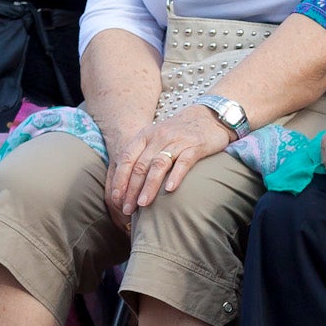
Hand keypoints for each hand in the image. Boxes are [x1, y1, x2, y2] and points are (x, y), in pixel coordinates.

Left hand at [104, 104, 232, 222]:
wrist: (208, 116)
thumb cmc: (178, 134)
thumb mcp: (156, 139)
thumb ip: (143, 157)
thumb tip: (127, 186)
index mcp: (145, 136)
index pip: (127, 159)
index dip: (120, 179)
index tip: (116, 199)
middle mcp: (159, 137)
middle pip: (141, 165)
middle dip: (132, 189)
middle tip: (127, 209)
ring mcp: (177, 141)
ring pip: (159, 165)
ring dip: (149, 186)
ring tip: (143, 204)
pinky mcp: (196, 146)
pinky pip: (184, 161)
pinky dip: (176, 175)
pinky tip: (170, 189)